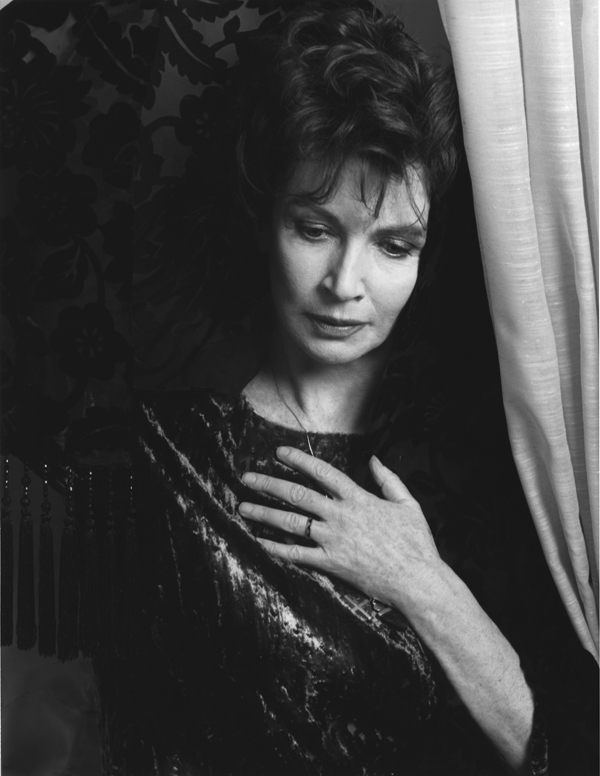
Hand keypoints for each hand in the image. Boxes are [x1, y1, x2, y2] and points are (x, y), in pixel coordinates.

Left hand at [238, 446, 441, 611]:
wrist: (417, 580)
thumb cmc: (416, 542)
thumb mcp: (408, 503)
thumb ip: (389, 479)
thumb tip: (374, 460)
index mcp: (358, 498)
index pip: (322, 472)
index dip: (298, 459)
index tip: (279, 452)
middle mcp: (340, 516)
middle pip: (297, 494)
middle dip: (268, 484)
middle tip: (247, 477)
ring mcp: (333, 540)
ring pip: (290, 522)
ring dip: (263, 513)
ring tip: (243, 506)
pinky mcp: (330, 564)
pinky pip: (296, 555)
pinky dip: (276, 548)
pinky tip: (259, 541)